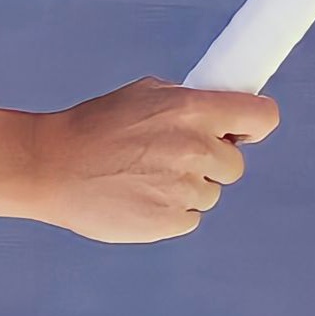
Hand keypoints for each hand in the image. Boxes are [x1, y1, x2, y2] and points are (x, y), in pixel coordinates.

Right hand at [28, 77, 279, 243]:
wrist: (52, 165)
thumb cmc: (94, 125)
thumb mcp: (141, 93)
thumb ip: (186, 102)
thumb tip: (221, 113)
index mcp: (189, 110)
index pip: (261, 116)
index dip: (256, 123)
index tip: (245, 129)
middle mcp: (194, 148)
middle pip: (235, 163)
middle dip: (211, 158)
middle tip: (171, 152)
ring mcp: (184, 189)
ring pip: (210, 191)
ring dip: (187, 184)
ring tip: (143, 173)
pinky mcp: (171, 222)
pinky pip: (189, 216)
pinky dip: (170, 208)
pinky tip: (138, 194)